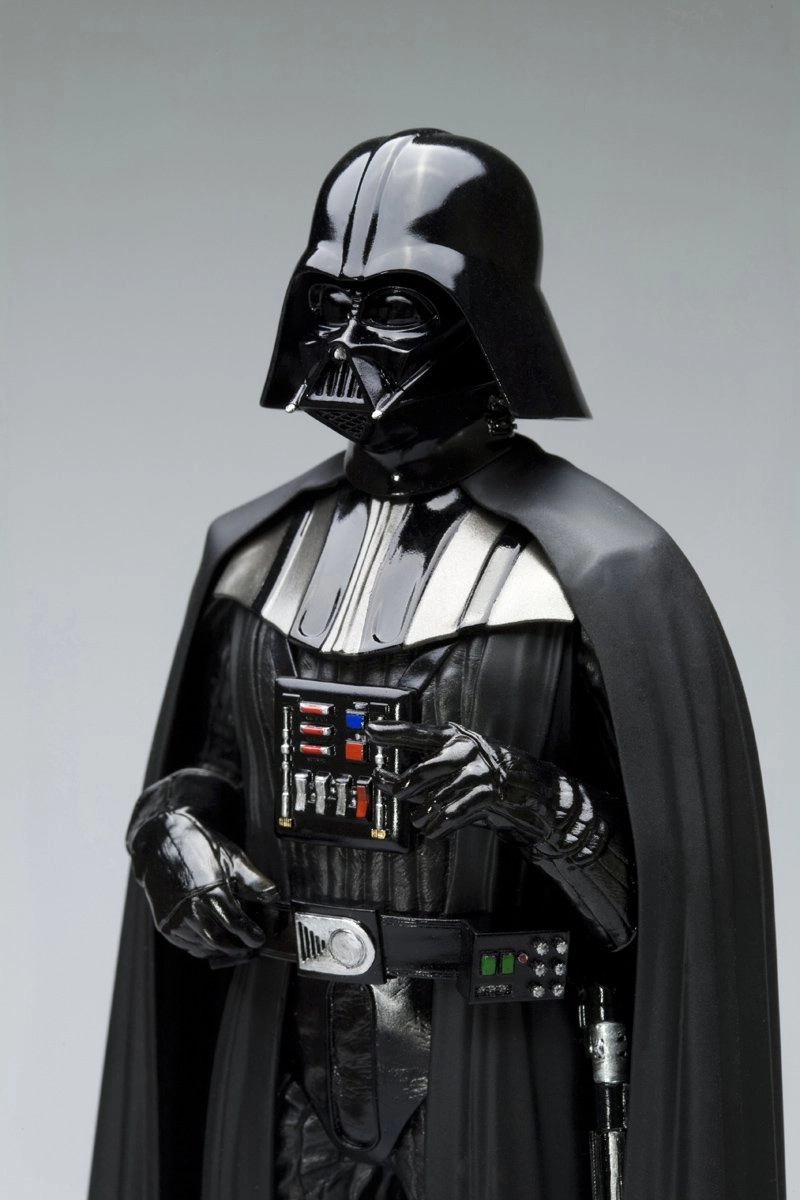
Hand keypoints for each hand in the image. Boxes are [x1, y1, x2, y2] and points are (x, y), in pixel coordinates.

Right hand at [129, 808, 277, 960]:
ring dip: (219, 948)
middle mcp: (191, 910)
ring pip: (202, 946)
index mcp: (211, 893)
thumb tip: (272, 896)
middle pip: (218, 942)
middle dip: (236, 948)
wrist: (160, 843)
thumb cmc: (198, 847)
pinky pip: (187, 944)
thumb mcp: (231, 858)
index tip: (259, 940)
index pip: (236, 924)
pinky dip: (201, 946)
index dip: (250, 935)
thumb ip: (252, 880)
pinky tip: (211, 939)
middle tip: (248, 947)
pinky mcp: (165, 925)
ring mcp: (175, 920)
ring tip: (232, 944)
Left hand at [368, 720, 544, 839]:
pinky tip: (432, 830)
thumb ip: (432, 773)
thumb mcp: (463, 767)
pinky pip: (457, 811)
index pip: (420, 733)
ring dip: (424, 813)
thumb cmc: (495, 778)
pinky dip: (440, 824)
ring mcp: (481, 771)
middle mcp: (469, 750)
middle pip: (426, 767)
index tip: (370, 730)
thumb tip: (395, 781)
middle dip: (404, 783)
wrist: (536, 791)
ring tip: (419, 821)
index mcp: (459, 738)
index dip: (394, 732)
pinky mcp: (492, 793)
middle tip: (391, 790)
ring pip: (440, 794)